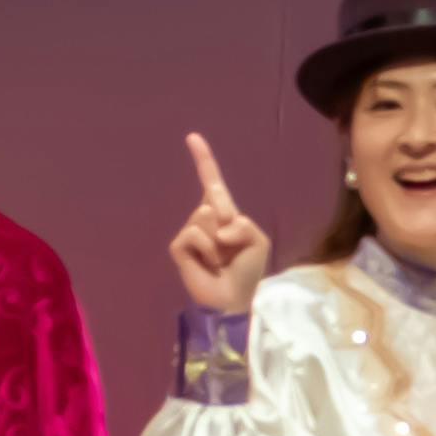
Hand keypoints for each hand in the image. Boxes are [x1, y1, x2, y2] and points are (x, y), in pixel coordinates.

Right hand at [172, 133, 270, 313]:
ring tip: (221, 261)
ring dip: (221, 243)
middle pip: (214, 201)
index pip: (211, 181)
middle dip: (229, 223)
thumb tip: (217, 223)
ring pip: (205, 217)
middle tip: (232, 250)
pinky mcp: (178, 245)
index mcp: (223, 214)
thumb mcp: (257, 241)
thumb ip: (243, 223)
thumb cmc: (246, 270)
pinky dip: (209, 251)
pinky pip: (195, 233)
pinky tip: (208, 265)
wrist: (232, 299)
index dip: (203, 159)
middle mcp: (203, 217)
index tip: (192, 136)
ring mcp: (189, 230)